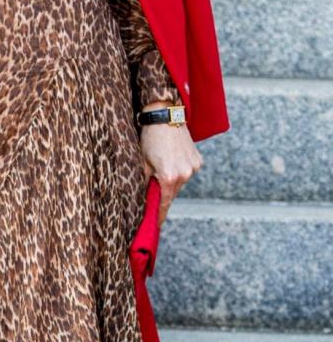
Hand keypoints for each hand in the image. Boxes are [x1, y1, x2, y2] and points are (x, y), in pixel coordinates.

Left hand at [138, 103, 203, 225]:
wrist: (164, 117)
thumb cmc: (149, 139)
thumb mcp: (142, 163)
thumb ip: (145, 183)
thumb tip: (144, 198)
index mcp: (168, 177)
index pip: (163, 203)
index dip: (159, 215)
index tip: (155, 224)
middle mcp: (184, 174)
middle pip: (172, 194)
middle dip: (163, 195)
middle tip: (153, 195)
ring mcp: (193, 167)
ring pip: (180, 183)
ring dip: (171, 182)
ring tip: (162, 167)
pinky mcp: (198, 160)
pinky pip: (187, 172)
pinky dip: (180, 171)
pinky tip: (171, 160)